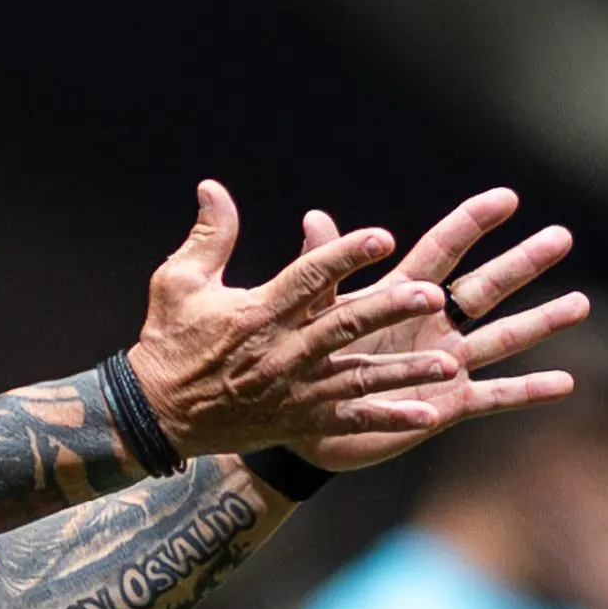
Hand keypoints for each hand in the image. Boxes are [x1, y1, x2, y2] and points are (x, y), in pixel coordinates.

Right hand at [124, 182, 463, 458]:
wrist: (157, 416)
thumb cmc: (169, 342)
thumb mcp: (177, 282)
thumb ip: (209, 236)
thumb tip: (214, 188)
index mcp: (259, 313)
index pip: (309, 278)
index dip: (346, 255)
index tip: (382, 237)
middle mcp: (283, 351)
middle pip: (345, 326)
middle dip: (390, 309)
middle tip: (431, 294)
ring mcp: (296, 390)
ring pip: (360, 377)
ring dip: (406, 370)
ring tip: (450, 363)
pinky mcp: (300, 420)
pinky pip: (351, 420)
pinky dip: (389, 419)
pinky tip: (428, 416)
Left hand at [284, 188, 585, 471]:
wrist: (305, 424)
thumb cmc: (310, 360)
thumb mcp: (314, 314)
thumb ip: (323, 270)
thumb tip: (315, 217)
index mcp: (401, 296)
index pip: (442, 252)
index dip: (471, 224)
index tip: (506, 198)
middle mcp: (432, 324)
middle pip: (485, 288)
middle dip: (522, 264)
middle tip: (562, 236)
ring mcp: (445, 364)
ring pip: (501, 338)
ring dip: (540, 322)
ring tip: (580, 304)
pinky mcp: (447, 405)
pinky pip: (493, 396)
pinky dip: (527, 391)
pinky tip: (565, 383)